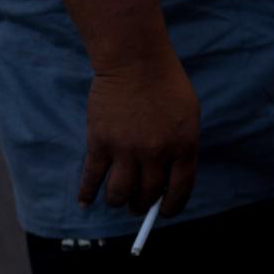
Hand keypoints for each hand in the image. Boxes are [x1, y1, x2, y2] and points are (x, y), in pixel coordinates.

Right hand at [77, 52, 200, 218]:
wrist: (136, 61)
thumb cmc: (165, 85)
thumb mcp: (188, 116)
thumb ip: (181, 147)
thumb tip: (168, 181)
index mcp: (183, 146)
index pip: (180, 190)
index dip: (171, 207)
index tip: (165, 212)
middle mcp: (156, 153)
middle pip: (147, 195)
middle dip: (142, 205)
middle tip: (137, 204)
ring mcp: (127, 149)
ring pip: (119, 194)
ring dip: (118, 201)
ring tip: (117, 199)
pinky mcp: (100, 143)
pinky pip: (92, 178)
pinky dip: (86, 193)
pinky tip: (85, 201)